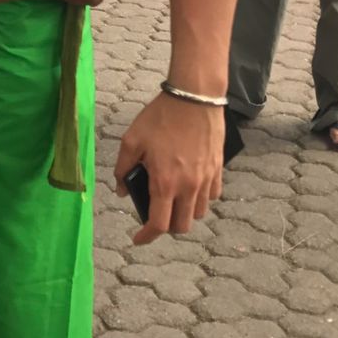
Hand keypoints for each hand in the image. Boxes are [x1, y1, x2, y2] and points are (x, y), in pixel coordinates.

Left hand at [113, 93, 223, 244]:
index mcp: (164, 182)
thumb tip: (120, 189)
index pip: (158, 224)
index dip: (146, 237)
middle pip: (181, 225)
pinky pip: (211, 196)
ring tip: (171, 199)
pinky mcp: (218, 170)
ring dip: (184, 213)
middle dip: (166, 226)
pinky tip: (189, 185)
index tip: (137, 239)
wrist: (193, 98)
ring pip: (198, 213)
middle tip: (154, 215)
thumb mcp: (131, 140)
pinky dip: (200, 198)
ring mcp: (206, 179)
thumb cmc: (160, 118)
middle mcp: (188, 186)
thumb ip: (122, 168)